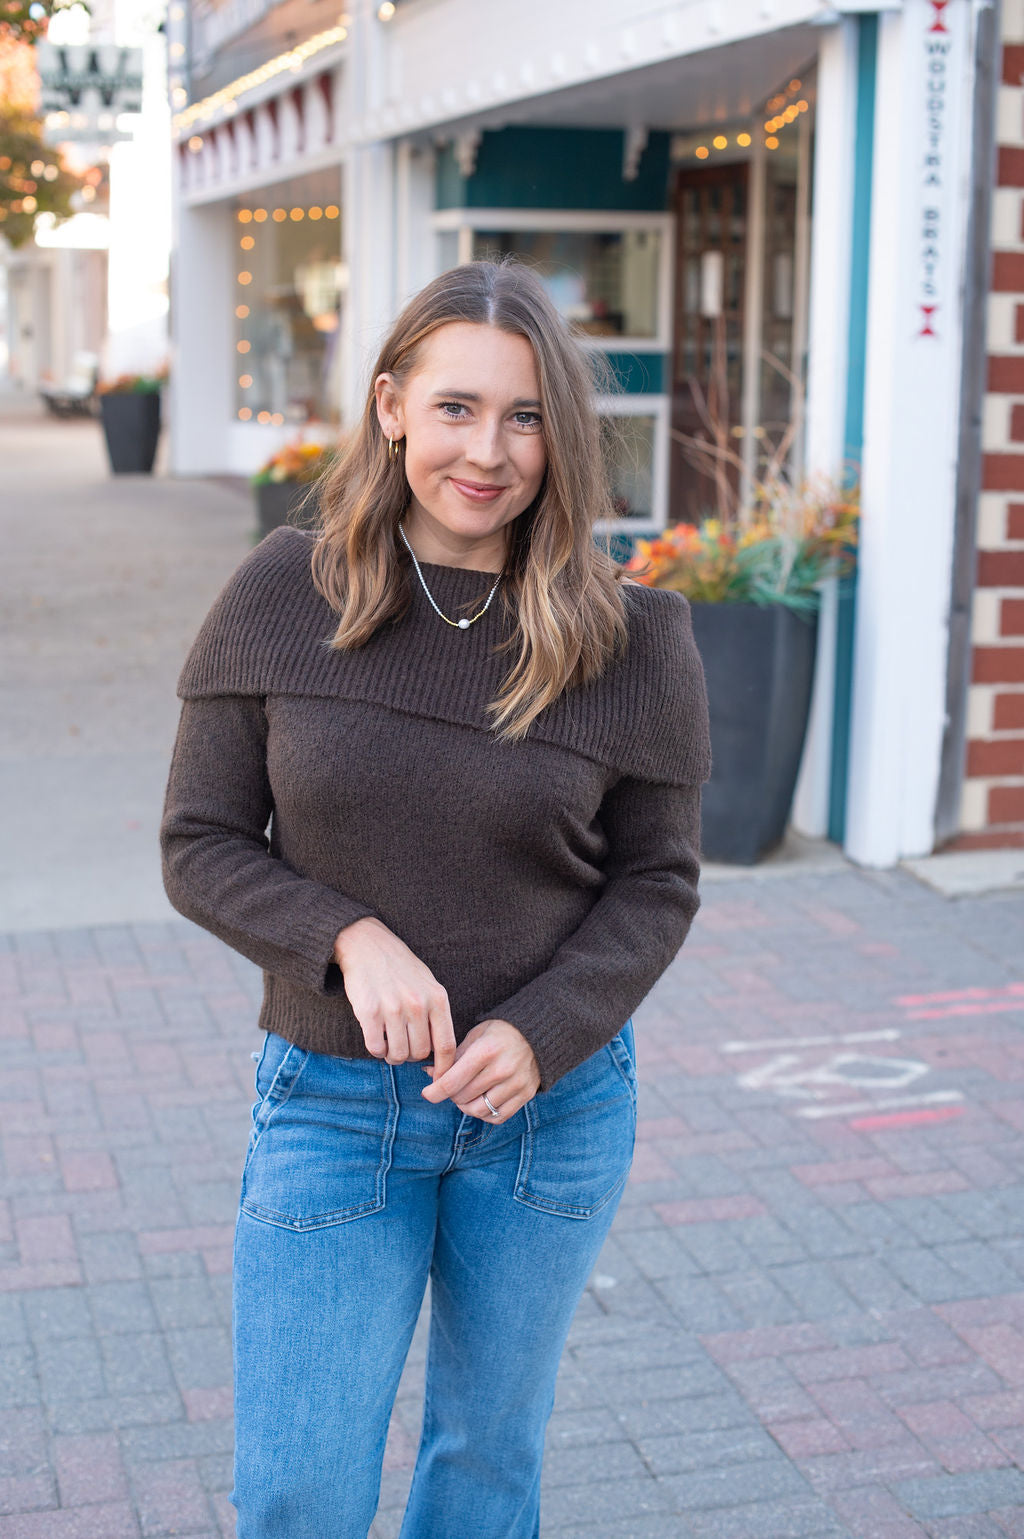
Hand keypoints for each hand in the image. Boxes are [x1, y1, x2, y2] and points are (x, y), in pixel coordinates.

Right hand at [333, 917, 456, 1073]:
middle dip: (410, 1056)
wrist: (367, 945)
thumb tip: (441, 1055)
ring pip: (397, 1055)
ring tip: (388, 1040)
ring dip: (392, 1054)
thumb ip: (436, 1015)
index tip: (439, 1081)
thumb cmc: (400, 968)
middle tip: (402, 1045)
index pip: (447, 1046)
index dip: (444, 1070)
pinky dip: (376, 1049)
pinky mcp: (369, 1011)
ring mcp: (393, 1008)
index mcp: (438, 999)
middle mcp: (418, 1004)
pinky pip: (376, 1048)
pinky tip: (375, 1035)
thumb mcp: (428, 985)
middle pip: (419, 1054)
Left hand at [420, 1019, 539, 1123]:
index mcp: (485, 1051)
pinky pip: (497, 1117)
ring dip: (466, 1106)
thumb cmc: (500, 1033)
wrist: (538, 1034)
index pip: (452, 1081)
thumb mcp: (476, 1035)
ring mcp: (515, 1084)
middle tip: (451, 1086)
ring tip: (465, 1095)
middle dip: (451, 1095)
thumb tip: (429, 1073)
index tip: (427, 1093)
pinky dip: (484, 1113)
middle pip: (463, 1097)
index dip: (434, 1092)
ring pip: (478, 1110)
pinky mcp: (525, 1095)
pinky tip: (482, 1101)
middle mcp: (502, 1070)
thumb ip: (453, 1056)